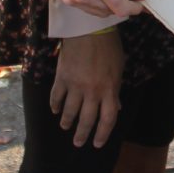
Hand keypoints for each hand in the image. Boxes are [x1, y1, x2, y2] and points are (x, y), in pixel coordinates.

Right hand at [50, 30, 123, 145]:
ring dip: (67, 122)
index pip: (107, 119)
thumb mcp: (118, 68)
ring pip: (70, 112)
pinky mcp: (62, 78)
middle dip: (82, 134)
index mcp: (109, 89)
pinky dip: (55, 106)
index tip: (97, 144)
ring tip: (65, 127)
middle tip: (78, 143)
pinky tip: (55, 110)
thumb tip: (117, 106)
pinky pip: (56, 97)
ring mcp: (76, 86)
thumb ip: (115, 89)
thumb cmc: (108, 46)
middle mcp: (92, 91)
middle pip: (87, 120)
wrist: (89, 29)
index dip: (102, 134)